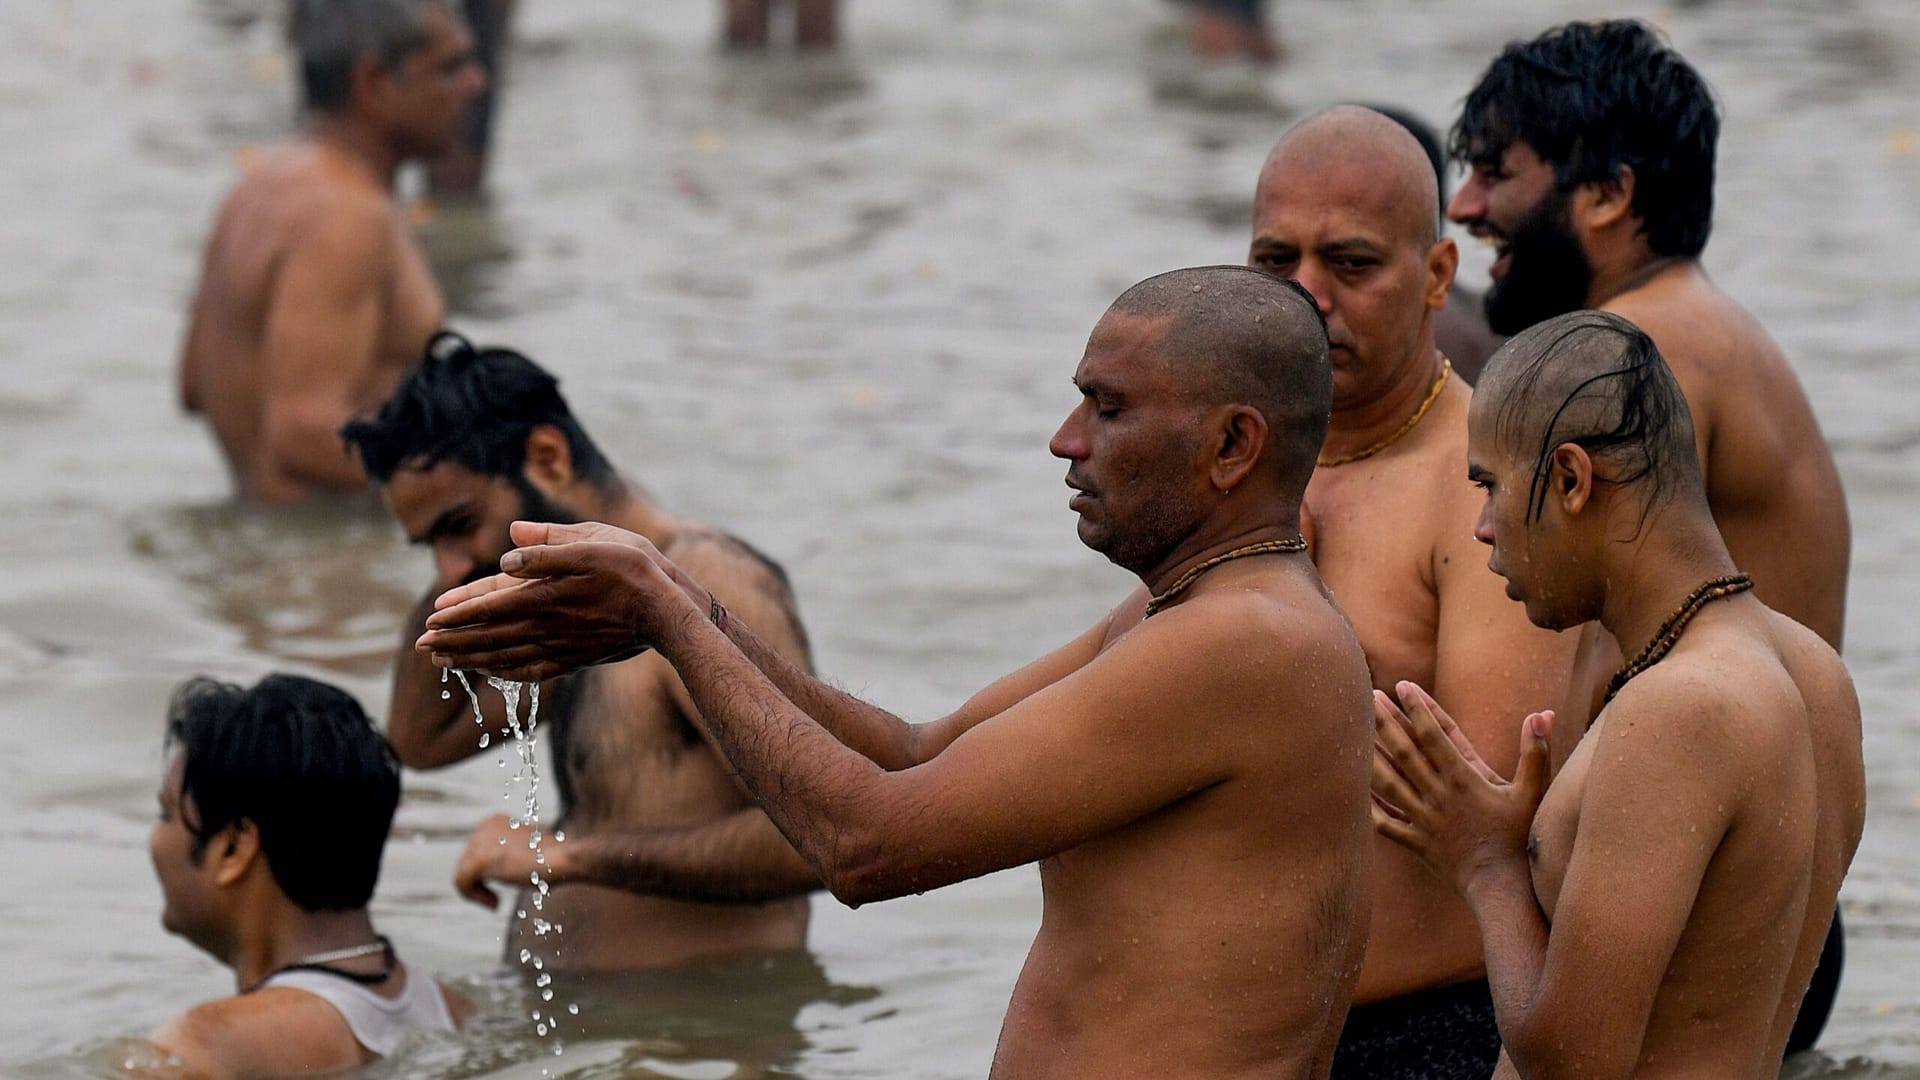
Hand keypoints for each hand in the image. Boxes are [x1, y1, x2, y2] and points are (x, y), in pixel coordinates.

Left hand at [417, 520, 699, 680]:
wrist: (668, 612)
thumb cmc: (633, 568)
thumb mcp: (593, 541)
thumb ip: (549, 544)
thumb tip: (510, 543)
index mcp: (545, 592)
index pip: (489, 604)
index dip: (458, 611)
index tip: (431, 617)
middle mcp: (547, 624)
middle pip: (489, 635)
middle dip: (453, 640)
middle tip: (423, 645)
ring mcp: (561, 646)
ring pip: (505, 655)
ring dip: (471, 658)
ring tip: (443, 661)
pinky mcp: (576, 658)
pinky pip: (533, 670)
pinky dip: (507, 672)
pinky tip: (494, 671)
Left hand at [453, 812, 572, 909]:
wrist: (560, 859)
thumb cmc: (552, 860)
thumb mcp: (526, 852)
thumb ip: (507, 855)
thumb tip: (496, 869)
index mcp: (495, 822)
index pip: (476, 852)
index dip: (486, 874)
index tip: (504, 884)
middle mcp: (484, 827)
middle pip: (466, 862)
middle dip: (480, 883)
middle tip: (497, 900)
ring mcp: (480, 842)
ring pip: (462, 873)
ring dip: (477, 892)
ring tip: (496, 902)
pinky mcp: (478, 860)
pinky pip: (461, 883)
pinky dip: (476, 897)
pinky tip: (495, 904)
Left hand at [1370, 680, 1552, 896]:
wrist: (1503, 888)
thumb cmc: (1520, 839)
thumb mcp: (1533, 793)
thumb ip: (1536, 753)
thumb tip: (1544, 714)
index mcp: (1464, 781)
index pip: (1435, 737)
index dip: (1418, 709)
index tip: (1402, 686)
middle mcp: (1438, 797)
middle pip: (1405, 753)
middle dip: (1385, 723)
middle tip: (1367, 696)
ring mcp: (1423, 820)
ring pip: (1389, 784)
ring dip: (1370, 756)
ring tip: (1352, 733)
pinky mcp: (1416, 842)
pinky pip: (1385, 823)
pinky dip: (1368, 806)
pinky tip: (1351, 790)